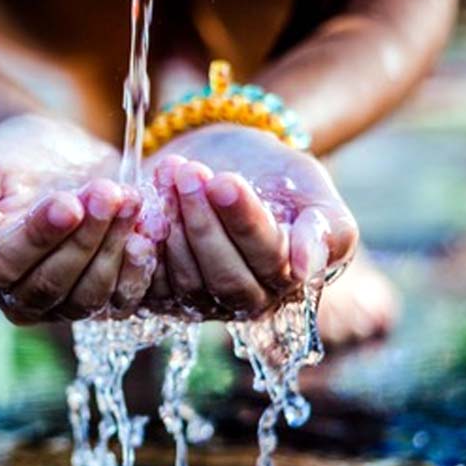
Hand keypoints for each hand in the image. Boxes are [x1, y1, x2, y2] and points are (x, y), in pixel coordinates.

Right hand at [0, 114, 155, 323]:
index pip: (6, 265)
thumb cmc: (3, 160)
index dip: (39, 236)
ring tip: (129, 197)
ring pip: (89, 293)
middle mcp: (18, 297)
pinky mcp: (102, 295)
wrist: (48, 154)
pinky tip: (146, 230)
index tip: (67, 201)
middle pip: (52, 283)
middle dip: (84, 236)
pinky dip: (138, 268)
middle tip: (107, 191)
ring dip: (113, 245)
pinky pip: (122, 298)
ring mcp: (63, 303)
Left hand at [143, 124, 357, 318]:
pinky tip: (140, 208)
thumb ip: (325, 229)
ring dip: (172, 223)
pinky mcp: (162, 295)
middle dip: (202, 222)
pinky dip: (141, 248)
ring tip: (168, 173)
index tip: (223, 181)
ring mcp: (203, 302)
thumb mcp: (310, 187)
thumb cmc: (277, 175)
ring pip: (185, 279)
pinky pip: (149, 284)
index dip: (244, 221)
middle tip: (188, 173)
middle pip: (224, 276)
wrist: (227, 162)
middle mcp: (247, 301)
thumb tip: (308, 270)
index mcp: (290, 279)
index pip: (269, 258)